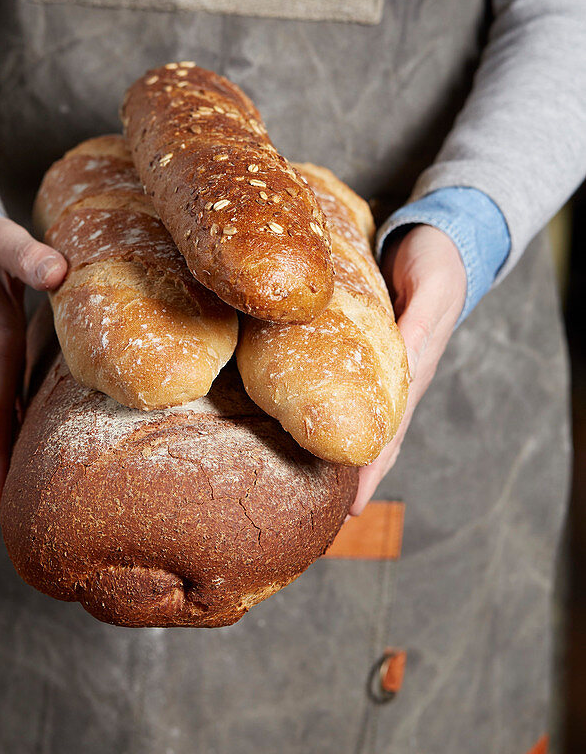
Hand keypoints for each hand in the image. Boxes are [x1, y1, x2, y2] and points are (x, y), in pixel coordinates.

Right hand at [0, 214, 66, 505]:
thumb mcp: (3, 243)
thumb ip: (30, 257)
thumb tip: (60, 272)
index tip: (3, 492)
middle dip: (6, 469)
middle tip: (23, 515)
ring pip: (3, 415)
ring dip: (14, 450)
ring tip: (34, 491)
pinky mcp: (2, 352)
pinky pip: (10, 397)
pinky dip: (20, 422)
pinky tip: (38, 436)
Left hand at [349, 224, 466, 515]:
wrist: (437, 238)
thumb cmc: (436, 262)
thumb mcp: (432, 287)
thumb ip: (420, 321)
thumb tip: (406, 355)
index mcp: (415, 368)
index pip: (390, 430)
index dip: (371, 467)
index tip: (353, 503)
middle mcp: (400, 375)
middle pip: (380, 437)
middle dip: (358, 475)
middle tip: (334, 515)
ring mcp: (388, 365)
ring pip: (369, 419)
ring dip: (349, 453)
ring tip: (320, 486)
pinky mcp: (370, 347)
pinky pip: (355, 389)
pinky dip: (339, 412)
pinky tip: (315, 426)